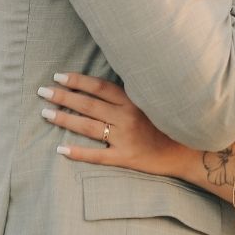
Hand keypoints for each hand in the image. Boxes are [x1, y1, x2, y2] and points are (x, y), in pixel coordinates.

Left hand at [42, 73, 190, 176]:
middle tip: (42, 92)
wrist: (191, 151)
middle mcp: (127, 117)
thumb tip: (105, 82)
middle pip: (88, 105)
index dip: (77, 81)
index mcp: (134, 100)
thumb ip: (132, 93)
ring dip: (64, 119)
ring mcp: (126, 138)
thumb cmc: (171, 123)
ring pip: (88, 127)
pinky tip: (61, 150)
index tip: (58, 76)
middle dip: (63, 97)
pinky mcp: (126, 158)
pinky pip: (98, 156)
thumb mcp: (154, 101)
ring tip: (46, 114)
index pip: (98, 87)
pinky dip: (78, 153)